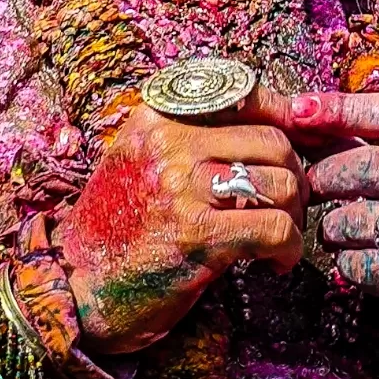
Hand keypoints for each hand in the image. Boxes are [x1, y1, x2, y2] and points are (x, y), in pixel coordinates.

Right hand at [59, 88, 305, 354]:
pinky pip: (275, 228)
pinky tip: (275, 263)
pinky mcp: (197, 234)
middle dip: (294, 177)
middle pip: (274, 141)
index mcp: (156, 116)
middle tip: (287, 207)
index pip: (244, 95)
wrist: (77, 284)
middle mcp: (168, 141)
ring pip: (283, 183)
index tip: (301, 145)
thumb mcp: (143, 160)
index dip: (285, 118)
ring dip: (294, 217)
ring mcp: (181, 186)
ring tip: (277, 238)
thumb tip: (275, 123)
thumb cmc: (118, 225)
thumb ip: (194, 137)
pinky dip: (288, 249)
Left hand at [293, 91, 378, 363]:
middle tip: (312, 184)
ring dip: (332, 225)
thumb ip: (374, 141)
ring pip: (361, 220)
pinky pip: (366, 266)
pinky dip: (347, 261)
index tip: (299, 111)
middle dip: (327, 174)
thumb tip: (304, 114)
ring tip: (334, 228)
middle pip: (371, 167)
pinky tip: (353, 257)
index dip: (342, 110)